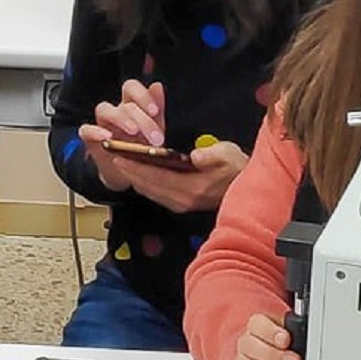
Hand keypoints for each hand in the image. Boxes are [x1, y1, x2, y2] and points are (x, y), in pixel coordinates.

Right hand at [78, 80, 166, 190]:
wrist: (127, 173)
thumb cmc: (141, 148)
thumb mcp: (154, 130)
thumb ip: (157, 109)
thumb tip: (157, 85)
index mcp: (132, 105)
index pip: (132, 88)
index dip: (142, 95)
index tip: (154, 111)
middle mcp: (116, 111)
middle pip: (124, 104)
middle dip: (142, 120)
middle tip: (155, 138)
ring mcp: (101, 123)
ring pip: (103, 109)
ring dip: (120, 119)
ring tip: (134, 132)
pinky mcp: (89, 138)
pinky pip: (86, 129)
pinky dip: (95, 131)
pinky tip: (107, 137)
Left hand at [101, 140, 248, 212]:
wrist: (247, 191)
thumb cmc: (237, 169)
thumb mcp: (229, 155)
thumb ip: (212, 155)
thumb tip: (195, 156)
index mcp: (191, 187)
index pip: (155, 176)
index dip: (136, 166)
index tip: (119, 156)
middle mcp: (182, 199)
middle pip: (148, 186)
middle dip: (129, 171)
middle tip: (113, 156)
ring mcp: (181, 204)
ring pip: (150, 191)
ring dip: (135, 178)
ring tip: (122, 163)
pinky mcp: (181, 204)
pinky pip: (156, 194)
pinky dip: (144, 183)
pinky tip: (138, 174)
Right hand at [228, 313, 301, 359]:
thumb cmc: (284, 352)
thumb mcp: (293, 338)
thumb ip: (298, 336)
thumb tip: (309, 337)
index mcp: (258, 327)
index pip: (257, 324)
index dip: (271, 332)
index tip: (285, 340)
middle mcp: (246, 344)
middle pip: (250, 345)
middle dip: (274, 356)